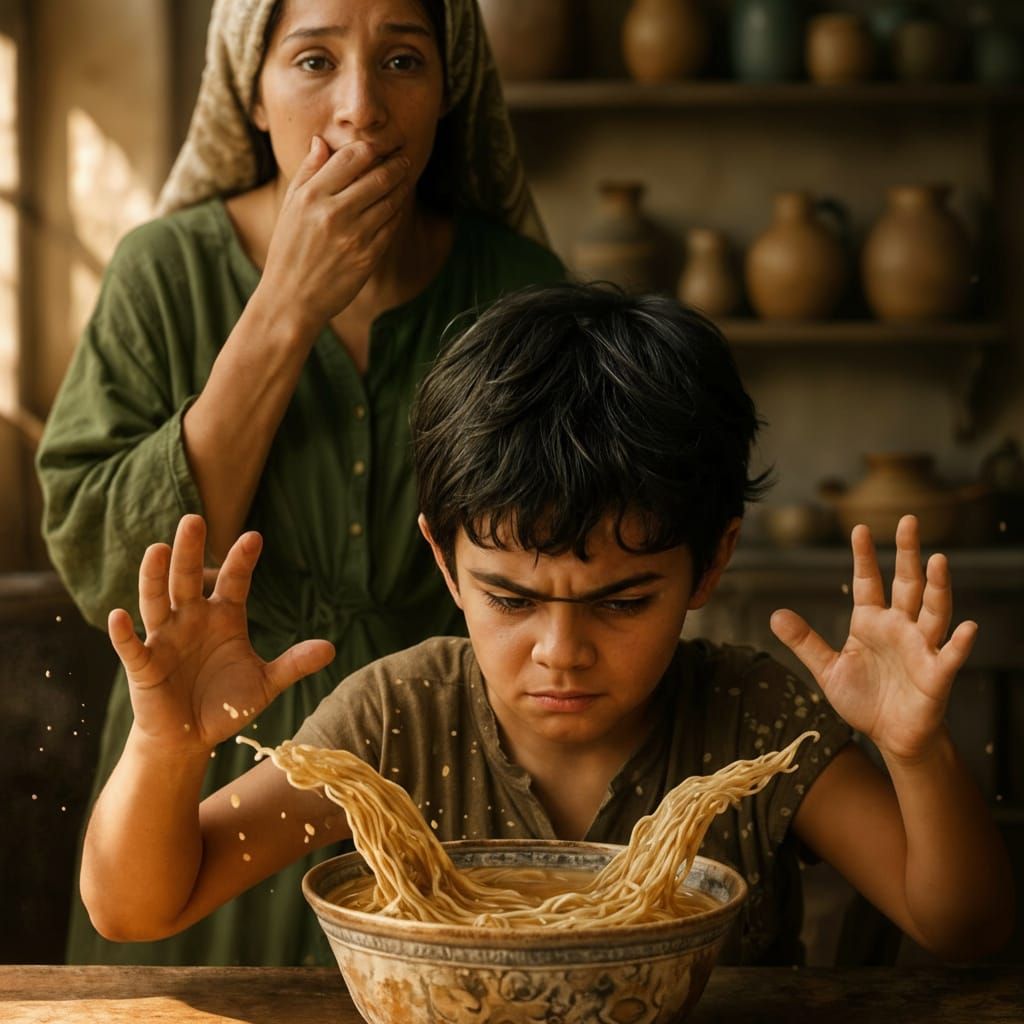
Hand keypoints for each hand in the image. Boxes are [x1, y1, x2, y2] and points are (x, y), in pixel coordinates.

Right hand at [108, 515, 334, 753]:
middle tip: (194, 519)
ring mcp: (165, 638)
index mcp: (224, 617)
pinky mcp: (144, 665)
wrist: (191, 738)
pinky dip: (123, 633)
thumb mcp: (265, 683)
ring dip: (154, 577)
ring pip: (157, 601)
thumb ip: (294, 664)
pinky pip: (132, 646)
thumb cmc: (226, 704)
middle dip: (190, 551)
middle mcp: (192, 619)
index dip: (242, 561)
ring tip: (157, 549)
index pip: (234, 581)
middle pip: (189, 578)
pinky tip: (118, 616)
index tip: (254, 538)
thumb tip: (331, 649)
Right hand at [261, 136, 412, 330]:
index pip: (351, 157)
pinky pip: (391, 226)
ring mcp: (354, 236)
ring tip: (405, 178)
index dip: (372, 147)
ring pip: (389, 201)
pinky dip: (397, 212)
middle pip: (377, 176)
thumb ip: (308, 172)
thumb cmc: (288, 250)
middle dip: (396, 164)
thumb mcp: (289, 208)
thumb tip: (321, 141)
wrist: (292, 299)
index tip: (381, 146)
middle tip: (405, 158)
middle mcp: (334, 213)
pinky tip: (397, 206)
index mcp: (311, 196)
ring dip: (401, 187)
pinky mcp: (367, 257)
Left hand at [769, 514, 976, 763]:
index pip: (867, 582)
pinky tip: (968, 627)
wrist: (890, 736)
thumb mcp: (828, 669)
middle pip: (906, 584)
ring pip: (932, 611)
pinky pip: (950, 656)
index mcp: (871, 623)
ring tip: (938, 560)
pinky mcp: (936, 675)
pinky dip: (960, 643)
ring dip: (937, 587)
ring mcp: (921, 648)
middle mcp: (899, 628)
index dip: (864, 557)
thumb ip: (805, 641)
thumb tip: (775, 614)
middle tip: (908, 521)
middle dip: (907, 553)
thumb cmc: (864, 699)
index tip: (860, 528)